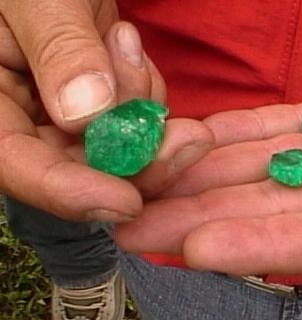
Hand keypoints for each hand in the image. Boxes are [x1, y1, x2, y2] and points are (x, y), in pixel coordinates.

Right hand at [0, 1, 210, 221]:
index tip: (127, 201)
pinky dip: (144, 96)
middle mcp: (16, 112)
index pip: (14, 162)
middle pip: (75, 169)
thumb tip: (85, 113)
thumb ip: (59, 47)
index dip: (68, 191)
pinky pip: (128, 118)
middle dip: (138, 159)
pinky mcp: (90, 96)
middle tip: (190, 138)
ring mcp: (55, 106)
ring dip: (143, 118)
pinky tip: (128, 46)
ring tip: (127, 42)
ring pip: (112, 149)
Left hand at [115, 50, 301, 273]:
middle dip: (201, 221)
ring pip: (266, 173)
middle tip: (129, 225)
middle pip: (275, 216)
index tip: (198, 249)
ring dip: (200, 177)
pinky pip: (282, 133)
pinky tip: (187, 135)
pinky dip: (234, 135)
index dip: (265, 247)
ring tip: (136, 180)